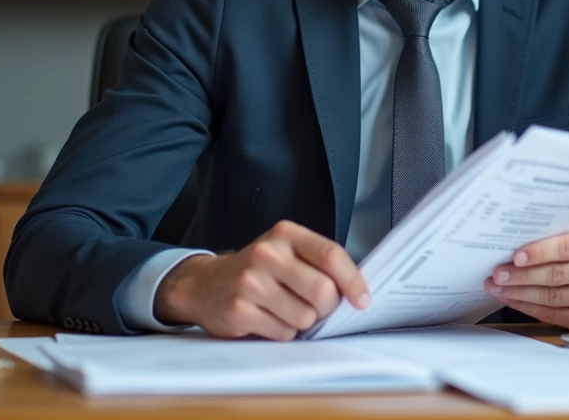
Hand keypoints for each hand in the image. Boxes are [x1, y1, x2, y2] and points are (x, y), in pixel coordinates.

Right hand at [153, 220, 370, 340]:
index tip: (363, 300)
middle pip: (322, 291)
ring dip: (303, 322)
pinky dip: (283, 332)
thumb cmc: (257, 270)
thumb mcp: (286, 252)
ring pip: (305, 317)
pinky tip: (268, 318)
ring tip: (285, 310)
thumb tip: (357, 291)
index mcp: (285, 234)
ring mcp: (250, 282)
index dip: (353, 280)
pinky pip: (283, 333)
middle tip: (317, 308)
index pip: (330, 255)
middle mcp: (267, 253)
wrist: (205, 283)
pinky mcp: (239, 310)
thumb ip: (318, 264)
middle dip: (327, 308)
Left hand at [484, 228, 568, 331]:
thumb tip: (510, 247)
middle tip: (498, 275)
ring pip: (552, 297)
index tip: (515, 257)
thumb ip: (551, 240)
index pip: (566, 248)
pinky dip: (527, 307)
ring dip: (519, 293)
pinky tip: (511, 299)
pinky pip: (552, 315)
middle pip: (557, 275)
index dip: (539, 253)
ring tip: (497, 288)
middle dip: (522, 276)